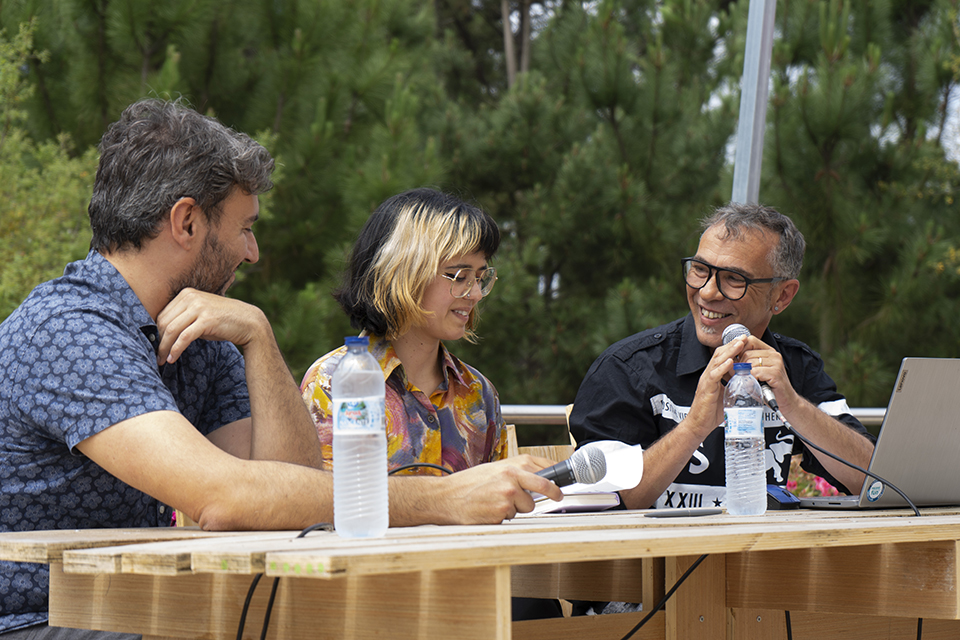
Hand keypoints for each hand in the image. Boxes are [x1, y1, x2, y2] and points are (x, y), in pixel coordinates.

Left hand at [156, 288, 269, 364]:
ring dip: (164, 348)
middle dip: (158, 341)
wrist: (248, 322)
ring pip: (172, 330)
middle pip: (164, 322)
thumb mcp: (200, 315)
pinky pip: (184, 337)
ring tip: (162, 360)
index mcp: (186, 293)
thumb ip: (183, 319)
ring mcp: (199, 307)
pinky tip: (173, 359)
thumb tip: (162, 334)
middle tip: (156, 356)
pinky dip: (176, 349)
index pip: (163, 314)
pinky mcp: (207, 320)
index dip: (156, 332)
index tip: (155, 346)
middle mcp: (191, 297)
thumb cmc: (223, 321)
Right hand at [432, 457, 563, 523]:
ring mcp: (508, 495)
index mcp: (512, 464)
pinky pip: (513, 517)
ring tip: (498, 502)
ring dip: (518, 508)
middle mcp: (512, 477)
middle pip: (546, 487)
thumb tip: (542, 475)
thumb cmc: (469, 483)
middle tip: (558, 497)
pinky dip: (505, 516)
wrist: (447, 497)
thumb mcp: (495, 469)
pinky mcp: (502, 512)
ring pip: (528, 507)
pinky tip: (491, 510)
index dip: (556, 478)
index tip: (561, 483)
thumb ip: (518, 471)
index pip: (544, 469)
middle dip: (555, 494)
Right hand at [684, 335, 743, 437]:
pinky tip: (730, 361)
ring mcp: (706, 381)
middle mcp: (708, 375)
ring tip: (740, 344)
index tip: (744, 340)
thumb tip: (746, 383)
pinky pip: (714, 375)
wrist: (698, 425)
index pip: (722, 356)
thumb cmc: (711, 412)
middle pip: (719, 354)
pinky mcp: (706, 389)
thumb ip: (732, 387)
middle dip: (732, 345)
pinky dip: (722, 367)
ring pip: (717, 361)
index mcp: (713, 376)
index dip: (732, 347)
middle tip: (744, 337)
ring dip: (729, 351)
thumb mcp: (725, 395)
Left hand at [740, 336, 796, 411]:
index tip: (735, 360)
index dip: (739, 350)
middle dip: (739, 365)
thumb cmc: (767, 387)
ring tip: (749, 381)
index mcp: (768, 351)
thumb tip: (728, 359)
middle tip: (741, 375)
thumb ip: (745, 363)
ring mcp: (776, 363)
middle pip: (746, 353)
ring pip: (749, 362)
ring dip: (745, 374)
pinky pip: (755, 372)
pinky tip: (755, 384)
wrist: (785, 401)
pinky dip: (751, 379)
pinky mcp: (776, 373)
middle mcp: (773, 354)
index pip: (749, 340)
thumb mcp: (756, 372)